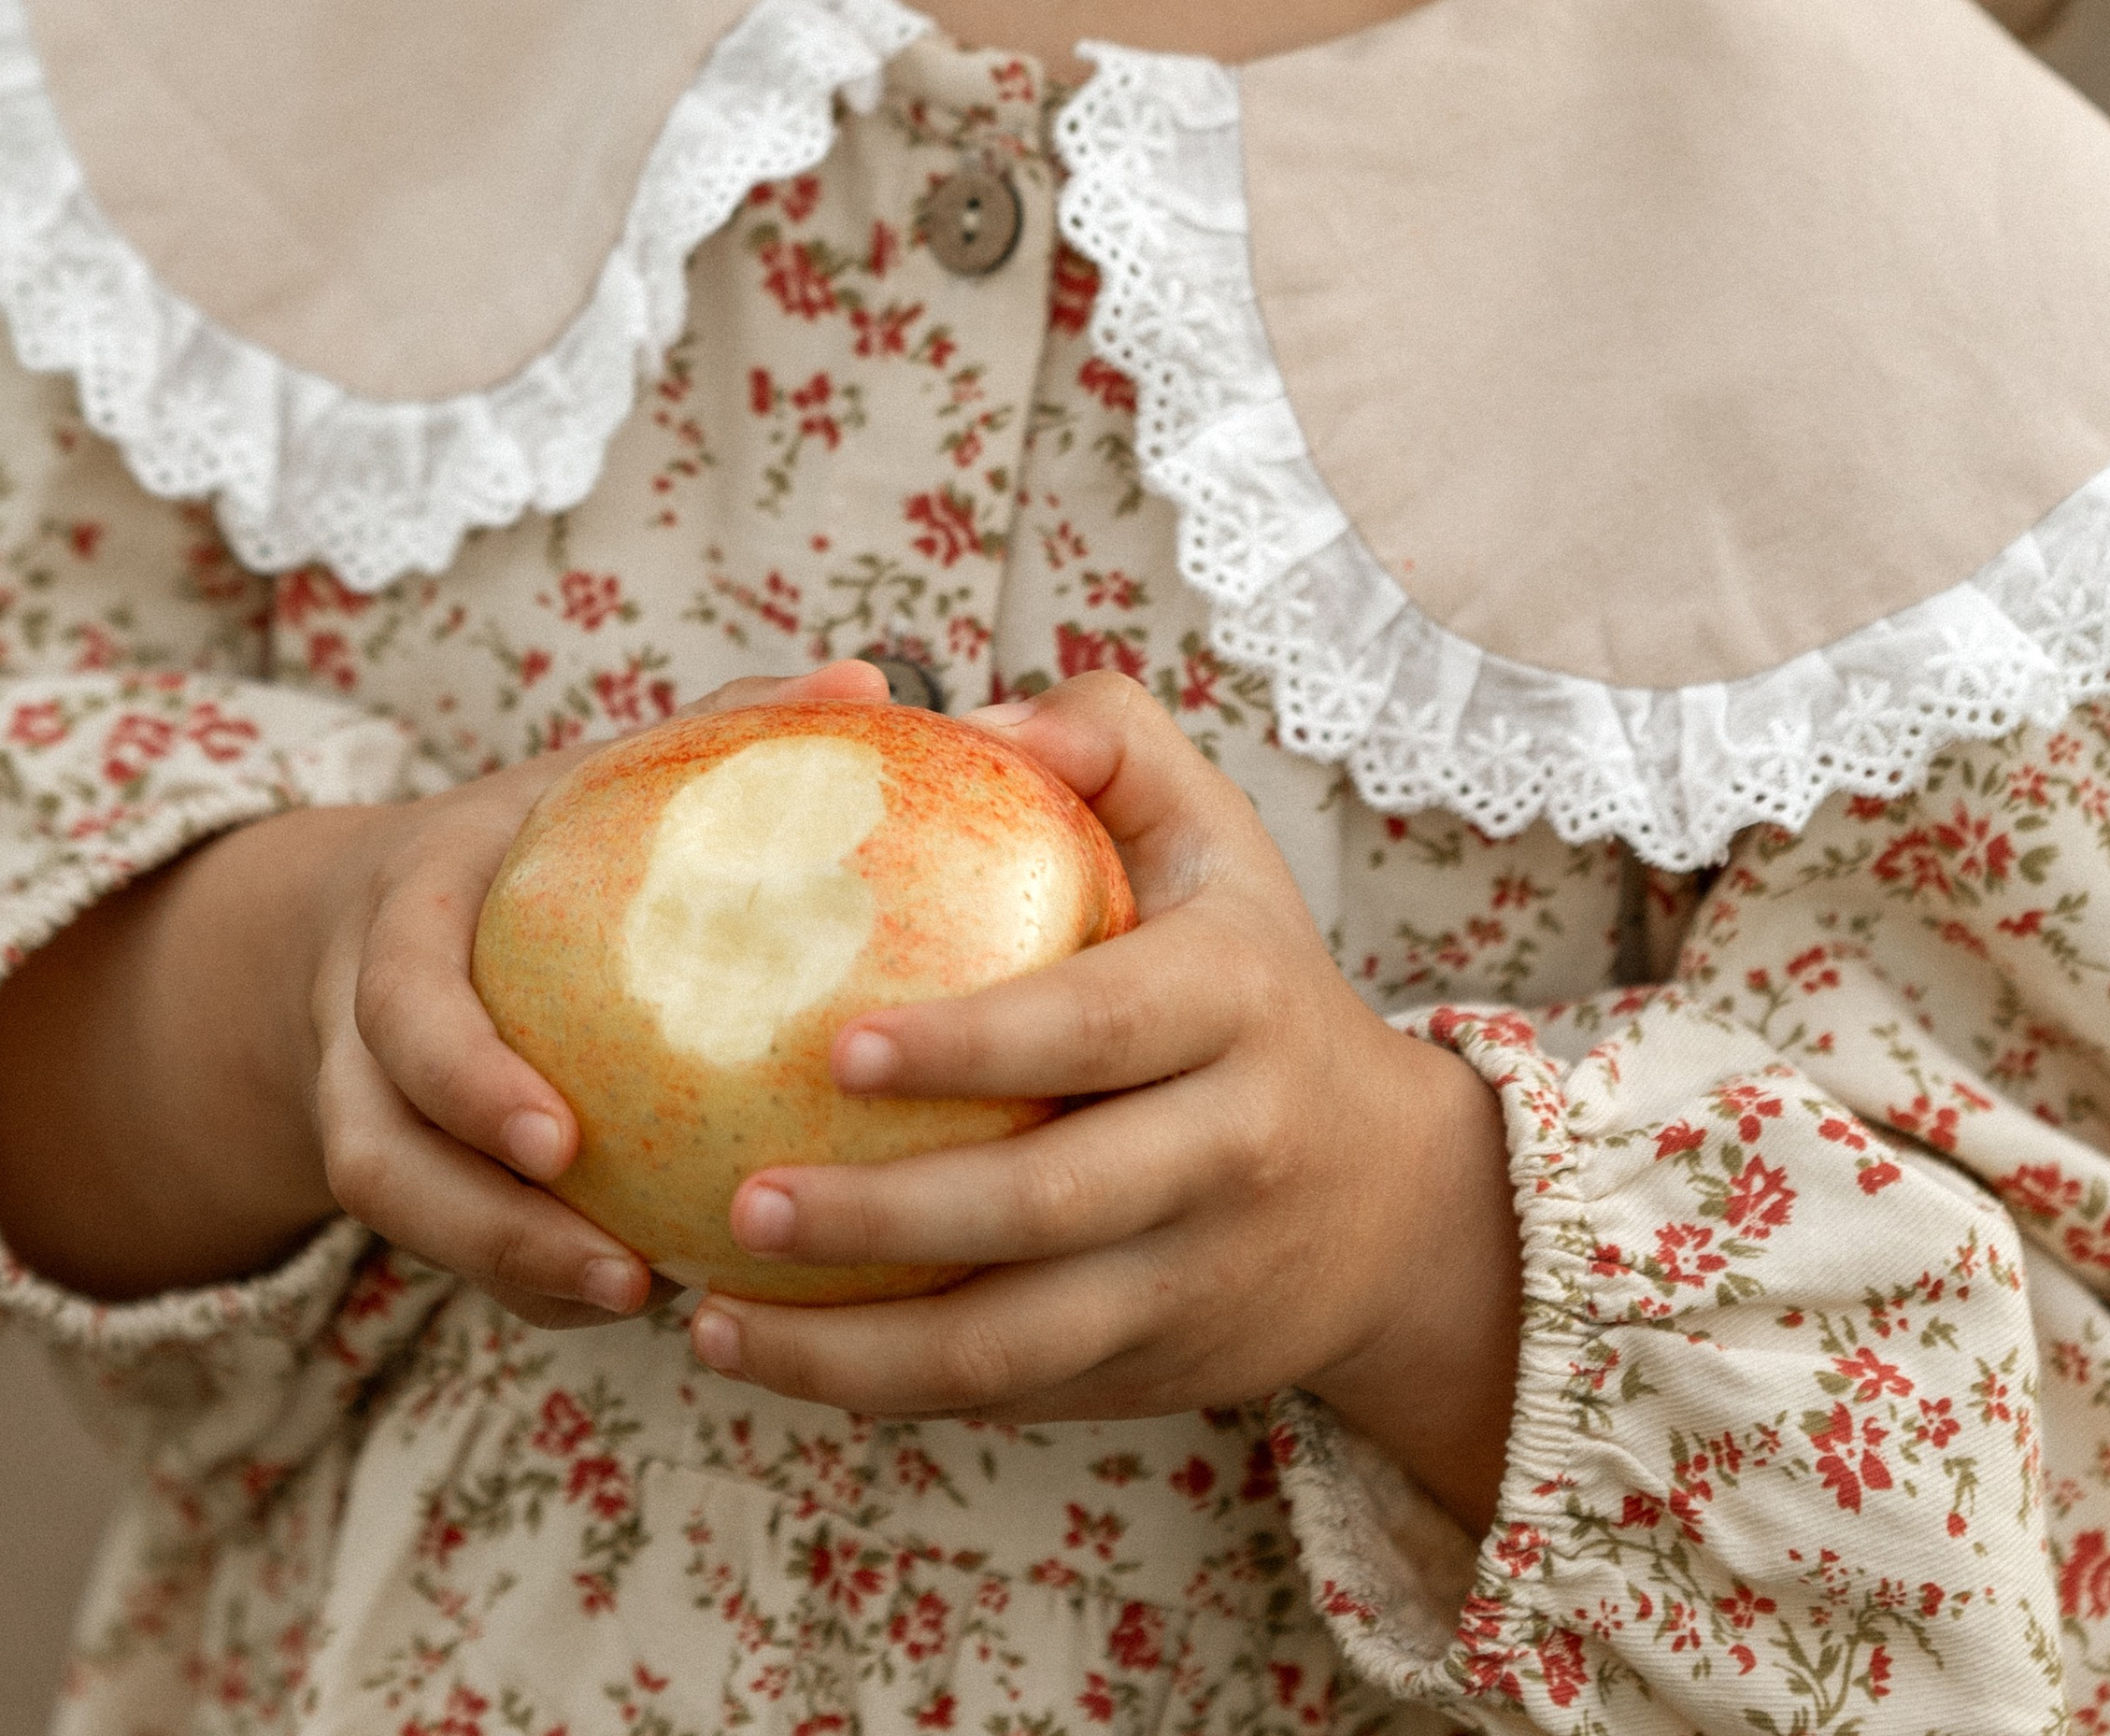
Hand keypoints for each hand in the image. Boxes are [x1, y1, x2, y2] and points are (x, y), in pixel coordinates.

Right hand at [0, 660, 899, 1318]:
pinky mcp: (412, 1179)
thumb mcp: (597, 766)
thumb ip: (721, 723)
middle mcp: (360, 1029)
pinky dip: (540, 1279)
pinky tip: (661, 1294)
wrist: (387, 904)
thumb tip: (867, 684)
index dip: (466, 1078)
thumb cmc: (536, 826)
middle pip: (376, 1154)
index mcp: (402, 914)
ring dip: (518, 1273)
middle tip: (624, 1271)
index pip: (403, 1002)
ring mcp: (369, 1111)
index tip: (563, 1140)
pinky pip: (457, 1250)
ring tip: (648, 1299)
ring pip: (406, 1219)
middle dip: (484, 1224)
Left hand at [686, 673, 1524, 1529]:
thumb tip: (972, 717)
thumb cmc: (1254, 975)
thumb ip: (1106, 740)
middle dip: (888, 1215)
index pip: (1099, 1025)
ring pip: (1016, 1341)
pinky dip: (885, 1389)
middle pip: (1048, 1204)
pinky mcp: (1151, 1373)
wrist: (1395, 1203)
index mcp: (1235, 1000)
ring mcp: (1193, 1279)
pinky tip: (768, 1354)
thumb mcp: (1218, 834)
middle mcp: (1229, 1147)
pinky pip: (1008, 1393)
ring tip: (713, 1319)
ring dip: (857, 1347)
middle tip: (742, 1196)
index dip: (976, 1044)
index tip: (838, 1046)